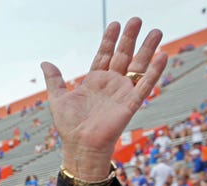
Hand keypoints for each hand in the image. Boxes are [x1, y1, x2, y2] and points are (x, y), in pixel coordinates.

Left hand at [41, 17, 167, 181]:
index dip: (109, 40)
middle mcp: (110, 84)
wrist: (80, 146)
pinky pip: (145, 85)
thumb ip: (54, 80)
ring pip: (138, 66)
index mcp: (94, 82)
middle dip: (129, 38)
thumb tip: (45, 63)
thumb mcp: (58, 98)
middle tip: (136, 20)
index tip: (115, 24)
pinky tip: (162, 56)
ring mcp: (122, 92)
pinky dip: (154, 71)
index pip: (104, 55)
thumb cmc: (69, 126)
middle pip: (123, 56)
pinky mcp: (131, 103)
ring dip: (147, 49)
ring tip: (156, 32)